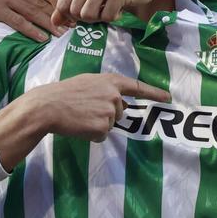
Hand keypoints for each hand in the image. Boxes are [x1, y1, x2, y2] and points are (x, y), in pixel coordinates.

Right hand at [0, 0, 64, 42]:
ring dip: (49, 24)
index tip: (69, 16)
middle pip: (40, 3)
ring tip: (63, 34)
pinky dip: (32, 30)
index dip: (56, 6)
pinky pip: (18, 21)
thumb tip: (34, 10)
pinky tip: (42, 38)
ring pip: (33, 12)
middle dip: (58, 15)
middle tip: (73, 26)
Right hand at [27, 73, 169, 141]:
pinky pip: (102, 135)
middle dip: (105, 114)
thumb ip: (107, 90)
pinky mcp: (103, 127)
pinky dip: (92, 134)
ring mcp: (110, 112)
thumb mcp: (89, 83)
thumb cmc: (65, 93)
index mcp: (111, 81)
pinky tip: (80, 126)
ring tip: (80, 116)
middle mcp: (114, 96)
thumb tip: (122, 105)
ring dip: (97, 124)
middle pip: (120, 112)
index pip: (137, 87)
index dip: (154, 93)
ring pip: (110, 124)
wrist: (48, 106)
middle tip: (85, 109)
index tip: (168, 98)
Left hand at [52, 0, 161, 26]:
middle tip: (101, 10)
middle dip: (87, 18)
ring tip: (108, 8)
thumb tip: (54, 23)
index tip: (87, 11)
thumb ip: (70, 6)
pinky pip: (107, 17)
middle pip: (75, 12)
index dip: (73, 16)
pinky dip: (113, 17)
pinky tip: (120, 8)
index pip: (62, 5)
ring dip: (99, 18)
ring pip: (88, 15)